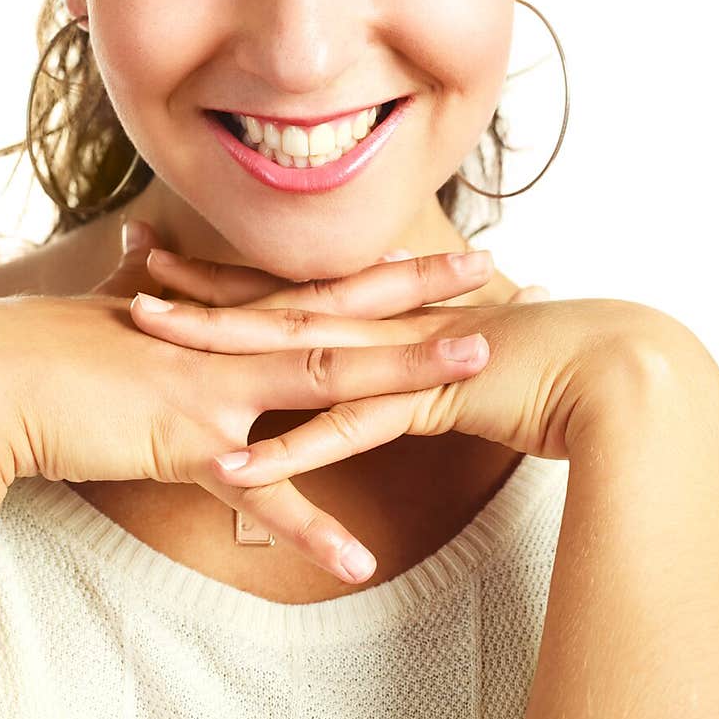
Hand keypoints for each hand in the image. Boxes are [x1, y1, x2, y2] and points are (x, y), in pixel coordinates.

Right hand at [0, 237, 502, 585]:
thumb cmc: (56, 343)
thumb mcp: (120, 310)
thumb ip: (151, 288)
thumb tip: (147, 256)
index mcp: (224, 321)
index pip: (318, 288)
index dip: (381, 272)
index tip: (438, 255)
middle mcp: (232, 345)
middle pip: (344, 316)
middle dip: (421, 297)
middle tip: (495, 275)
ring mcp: (217, 390)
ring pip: (326, 382)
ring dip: (402, 378)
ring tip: (472, 371)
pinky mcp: (187, 444)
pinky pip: (261, 496)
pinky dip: (308, 530)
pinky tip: (358, 560)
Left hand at [128, 254, 656, 532]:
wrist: (589, 360)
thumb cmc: (517, 351)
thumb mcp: (436, 340)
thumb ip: (390, 338)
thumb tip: (359, 337)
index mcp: (373, 306)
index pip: (282, 285)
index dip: (220, 271)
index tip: (163, 251)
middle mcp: (373, 320)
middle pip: (270, 303)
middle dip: (197, 289)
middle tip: (129, 268)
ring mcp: (392, 355)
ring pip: (293, 349)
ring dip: (219, 345)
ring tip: (150, 337)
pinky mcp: (421, 398)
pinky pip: (346, 430)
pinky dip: (291, 449)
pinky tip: (237, 466)